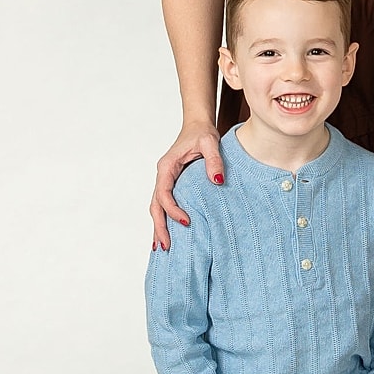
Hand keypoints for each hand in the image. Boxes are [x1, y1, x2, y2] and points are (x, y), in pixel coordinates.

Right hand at [151, 120, 224, 250]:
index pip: (164, 193)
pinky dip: (164, 220)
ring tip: (162, 248)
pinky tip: (166, 234)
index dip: (173, 210)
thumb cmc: (203, 133)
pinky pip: (165, 205)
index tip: (186, 222)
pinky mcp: (172, 184)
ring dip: (159, 227)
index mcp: (167, 167)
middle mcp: (163, 175)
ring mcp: (166, 181)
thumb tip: (217, 181)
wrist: (197, 125)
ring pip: (157, 207)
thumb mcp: (210, 142)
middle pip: (156, 205)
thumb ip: (214, 160)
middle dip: (159, 227)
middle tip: (166, 247)